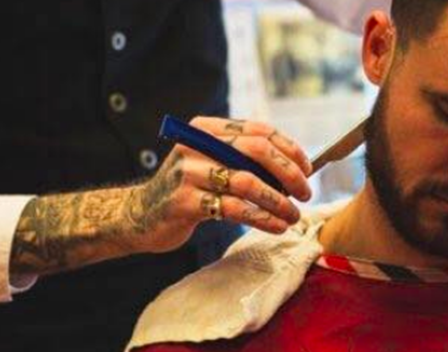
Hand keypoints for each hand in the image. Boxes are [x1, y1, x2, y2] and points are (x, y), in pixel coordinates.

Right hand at [124, 116, 312, 252]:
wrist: (141, 214)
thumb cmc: (187, 189)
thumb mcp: (208, 162)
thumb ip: (241, 157)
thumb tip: (295, 166)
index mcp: (205, 129)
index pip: (258, 130)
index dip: (289, 149)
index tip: (307, 169)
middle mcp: (196, 144)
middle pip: (256, 150)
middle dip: (289, 173)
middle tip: (305, 193)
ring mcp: (188, 173)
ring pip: (248, 182)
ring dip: (278, 201)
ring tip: (292, 215)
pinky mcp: (186, 202)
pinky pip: (234, 208)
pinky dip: (262, 218)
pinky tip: (276, 226)